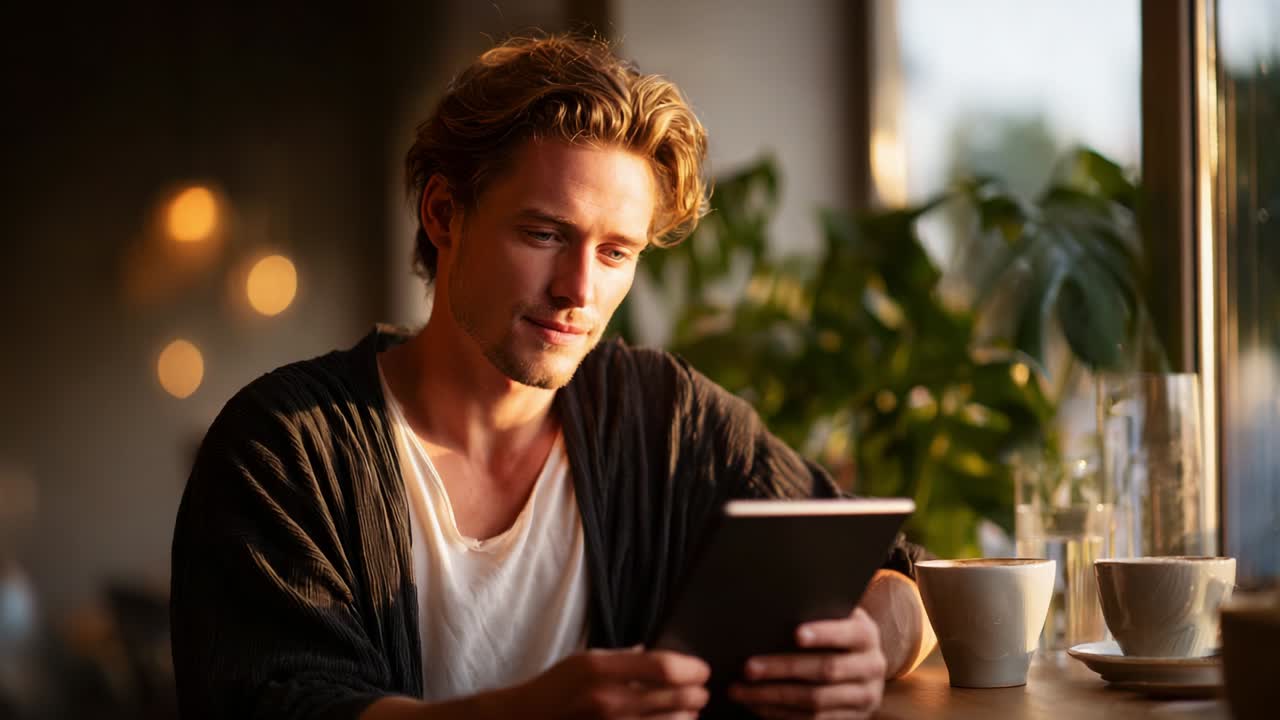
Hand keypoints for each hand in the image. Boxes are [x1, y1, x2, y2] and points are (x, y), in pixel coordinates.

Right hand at [503, 647, 710, 718]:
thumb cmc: (554, 690)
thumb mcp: (583, 661)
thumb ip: (621, 656)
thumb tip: (654, 652)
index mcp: (600, 670)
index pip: (663, 667)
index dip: (692, 669)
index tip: (702, 671)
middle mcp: (607, 700)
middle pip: (676, 698)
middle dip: (697, 695)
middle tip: (702, 692)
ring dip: (687, 718)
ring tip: (688, 712)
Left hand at [727, 607, 885, 719]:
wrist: (862, 665)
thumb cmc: (835, 633)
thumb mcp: (836, 619)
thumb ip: (816, 614)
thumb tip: (773, 611)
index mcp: (867, 636)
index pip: (848, 633)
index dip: (824, 634)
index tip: (796, 634)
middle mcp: (871, 667)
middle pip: (826, 670)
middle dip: (784, 669)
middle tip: (748, 668)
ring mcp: (863, 697)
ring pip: (815, 701)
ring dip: (773, 697)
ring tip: (740, 690)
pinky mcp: (849, 719)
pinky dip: (779, 714)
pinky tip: (756, 705)